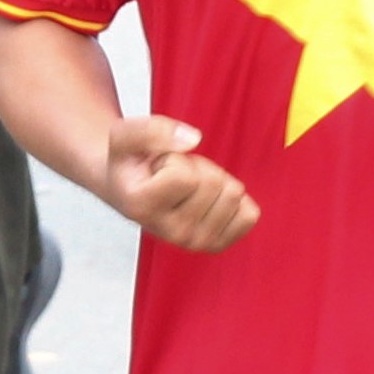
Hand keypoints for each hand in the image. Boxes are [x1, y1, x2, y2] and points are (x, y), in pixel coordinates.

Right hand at [104, 113, 257, 251]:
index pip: (185, 176)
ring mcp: (196, 242)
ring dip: (212, 181)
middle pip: (214, 183)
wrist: (128, 189)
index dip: (175, 159)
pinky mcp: (217, 244)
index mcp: (143, 209)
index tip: (157, 167)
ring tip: (186, 187)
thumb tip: (194, 139)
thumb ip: (152, 129)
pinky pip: (249, 215)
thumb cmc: (128, 161)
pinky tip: (205, 200)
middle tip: (172, 176)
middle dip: (197, 168)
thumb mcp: (124, 134)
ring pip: (234, 195)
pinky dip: (233, 199)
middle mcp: (171, 233)